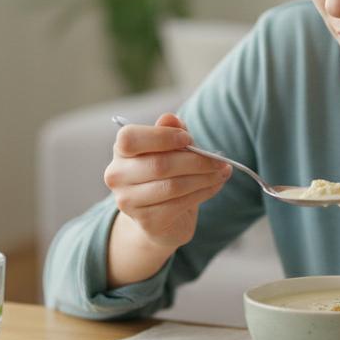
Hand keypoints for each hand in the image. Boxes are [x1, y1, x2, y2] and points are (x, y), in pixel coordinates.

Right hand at [103, 113, 232, 250]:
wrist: (160, 218)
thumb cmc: (165, 174)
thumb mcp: (169, 149)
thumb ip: (170, 132)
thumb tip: (170, 118)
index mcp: (120, 151)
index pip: (130, 138)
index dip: (162, 137)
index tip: (189, 139)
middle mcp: (117, 176)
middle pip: (159, 165)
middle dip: (195, 161)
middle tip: (219, 160)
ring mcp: (129, 201)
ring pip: (172, 186)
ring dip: (204, 178)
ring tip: (222, 171)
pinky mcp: (147, 221)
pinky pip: (180, 204)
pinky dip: (203, 192)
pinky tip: (215, 185)